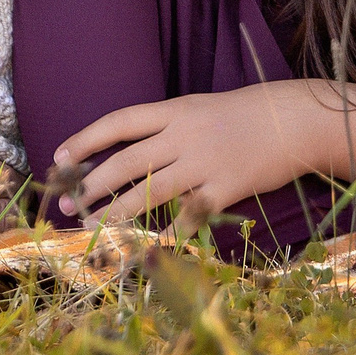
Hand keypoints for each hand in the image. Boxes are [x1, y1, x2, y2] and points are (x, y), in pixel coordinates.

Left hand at [56, 79, 355, 226]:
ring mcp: (205, 162)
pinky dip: (168, 231)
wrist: (296, 120)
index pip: (118, 123)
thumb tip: (128, 149)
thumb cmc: (245, 114)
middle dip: (91, 184)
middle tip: (66, 203)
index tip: (60, 157)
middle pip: (126, 162)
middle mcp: (183, 135)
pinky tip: (147, 246)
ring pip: (150, 191)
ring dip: (117, 211)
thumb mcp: (199, 108)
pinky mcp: (227, 188)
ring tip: (91, 225)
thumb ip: (167, 127)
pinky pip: (191, 214)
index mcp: (173, 111)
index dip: (86, 140)